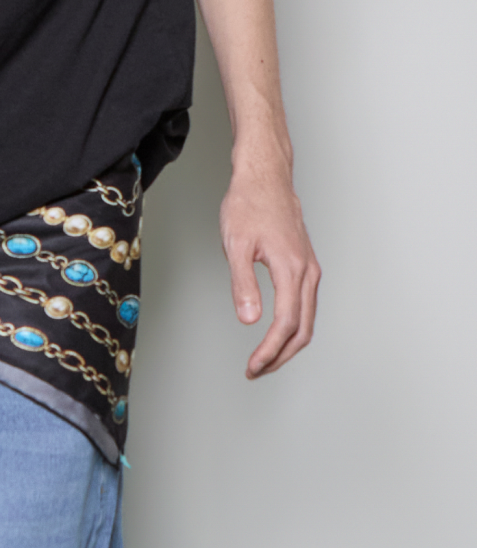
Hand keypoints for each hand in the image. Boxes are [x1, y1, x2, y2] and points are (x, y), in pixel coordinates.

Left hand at [220, 149, 320, 378]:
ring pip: (308, 319)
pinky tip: (278, 331)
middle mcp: (307, 272)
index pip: (285, 324)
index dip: (269, 350)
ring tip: (265, 357)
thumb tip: (249, 320)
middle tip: (257, 370)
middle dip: (280, 356)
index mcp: (291, 269)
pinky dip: (294, 325)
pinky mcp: (307, 264)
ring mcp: (310, 268)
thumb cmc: (249, 204)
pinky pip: (306, 304)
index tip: (253, 365)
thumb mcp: (236, 244)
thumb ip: (243, 284)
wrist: (266, 177)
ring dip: (288, 344)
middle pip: (302, 329)